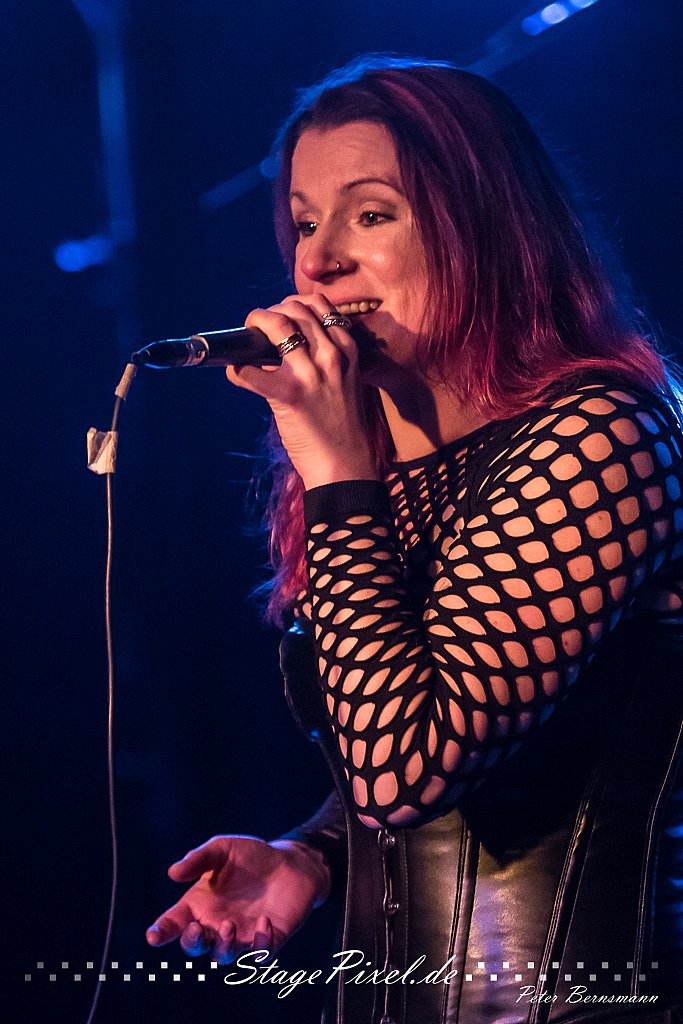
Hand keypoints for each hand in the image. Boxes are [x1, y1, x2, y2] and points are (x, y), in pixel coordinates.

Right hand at [145, 835, 329, 963]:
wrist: (292, 862)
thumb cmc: (253, 856)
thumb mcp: (224, 849)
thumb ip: (199, 858)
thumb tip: (173, 872)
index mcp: (200, 904)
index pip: (174, 923)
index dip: (161, 932)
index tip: (153, 936)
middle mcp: (216, 924)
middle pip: (194, 946)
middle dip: (191, 942)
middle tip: (195, 928)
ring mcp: (242, 936)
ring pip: (223, 956)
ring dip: (222, 946)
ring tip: (229, 925)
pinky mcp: (268, 941)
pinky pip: (259, 955)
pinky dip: (260, 944)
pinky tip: (264, 922)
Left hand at [226, 293, 378, 488]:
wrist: (347, 466)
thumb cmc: (342, 426)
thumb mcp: (345, 381)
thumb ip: (325, 358)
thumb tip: (285, 342)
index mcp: (347, 349)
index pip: (318, 305)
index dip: (292, 304)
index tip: (281, 315)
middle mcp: (331, 355)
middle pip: (294, 309)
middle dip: (269, 312)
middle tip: (257, 326)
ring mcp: (310, 373)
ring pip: (275, 325)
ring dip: (253, 326)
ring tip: (247, 340)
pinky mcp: (288, 395)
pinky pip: (249, 371)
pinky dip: (237, 370)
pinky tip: (237, 373)